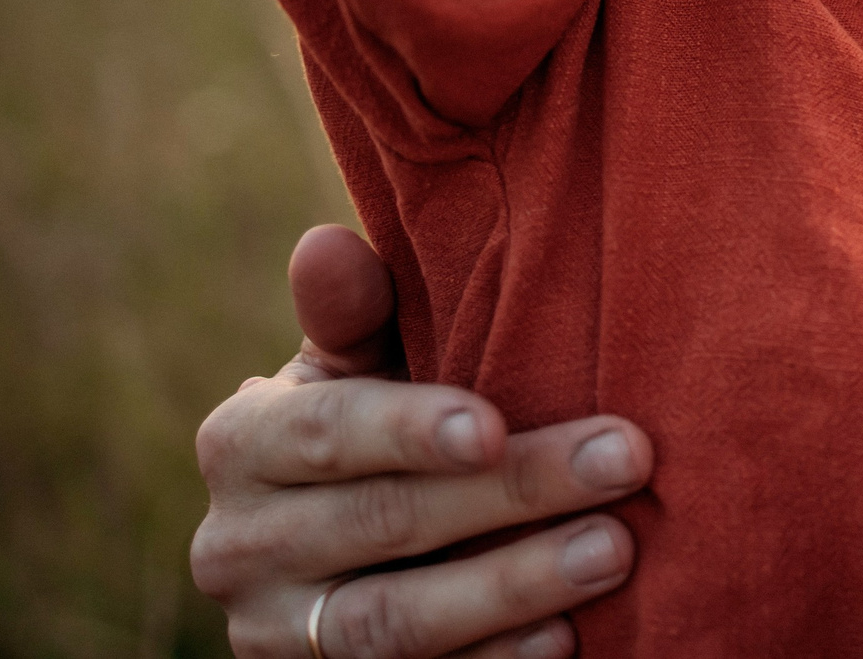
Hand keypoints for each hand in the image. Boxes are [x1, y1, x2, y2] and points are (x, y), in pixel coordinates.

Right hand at [190, 226, 653, 658]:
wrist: (328, 551)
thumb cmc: (369, 420)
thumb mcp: (352, 365)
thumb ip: (354, 313)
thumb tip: (326, 242)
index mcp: (241, 444)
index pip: (326, 433)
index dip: (409, 430)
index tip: (495, 424)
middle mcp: (238, 547)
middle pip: (385, 523)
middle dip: (514, 493)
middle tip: (624, 461)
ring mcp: (279, 637)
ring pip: (396, 622)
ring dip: (513, 586)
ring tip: (615, 549)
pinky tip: (568, 637)